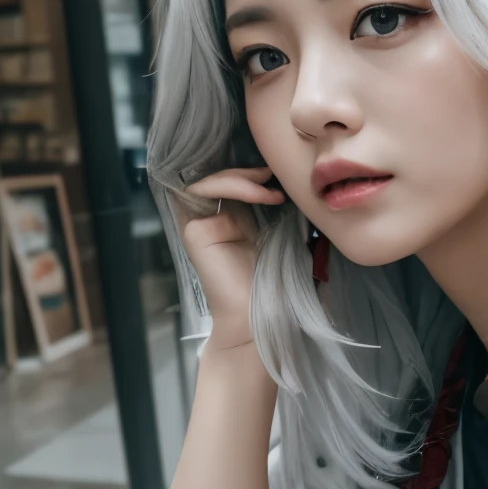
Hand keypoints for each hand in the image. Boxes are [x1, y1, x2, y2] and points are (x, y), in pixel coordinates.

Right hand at [178, 167, 284, 349]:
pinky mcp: (194, 231)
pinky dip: (234, 186)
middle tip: (275, 173)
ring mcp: (201, 225)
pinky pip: (205, 192)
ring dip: (242, 176)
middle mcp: (216, 221)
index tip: (283, 174)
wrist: (261, 318)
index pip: (236, 183)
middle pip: (221, 177)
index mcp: (236, 222)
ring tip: (270, 187)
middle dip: (248, 170)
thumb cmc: (277, 286)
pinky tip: (263, 195)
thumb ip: (281, 212)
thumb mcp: (285, 238)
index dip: (254, 172)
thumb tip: (293, 181)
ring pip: (211, 179)